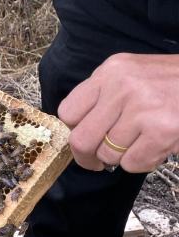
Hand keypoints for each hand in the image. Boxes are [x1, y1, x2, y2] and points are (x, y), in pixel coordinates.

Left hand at [58, 53, 178, 172]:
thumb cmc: (171, 81)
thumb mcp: (132, 74)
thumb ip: (103, 96)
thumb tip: (76, 129)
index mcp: (110, 72)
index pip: (68, 112)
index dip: (72, 131)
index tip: (82, 139)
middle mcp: (122, 88)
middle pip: (81, 139)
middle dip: (87, 157)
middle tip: (97, 161)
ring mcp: (142, 109)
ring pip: (108, 155)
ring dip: (121, 158)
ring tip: (138, 144)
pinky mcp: (162, 130)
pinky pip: (133, 164)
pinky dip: (141, 163)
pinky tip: (153, 148)